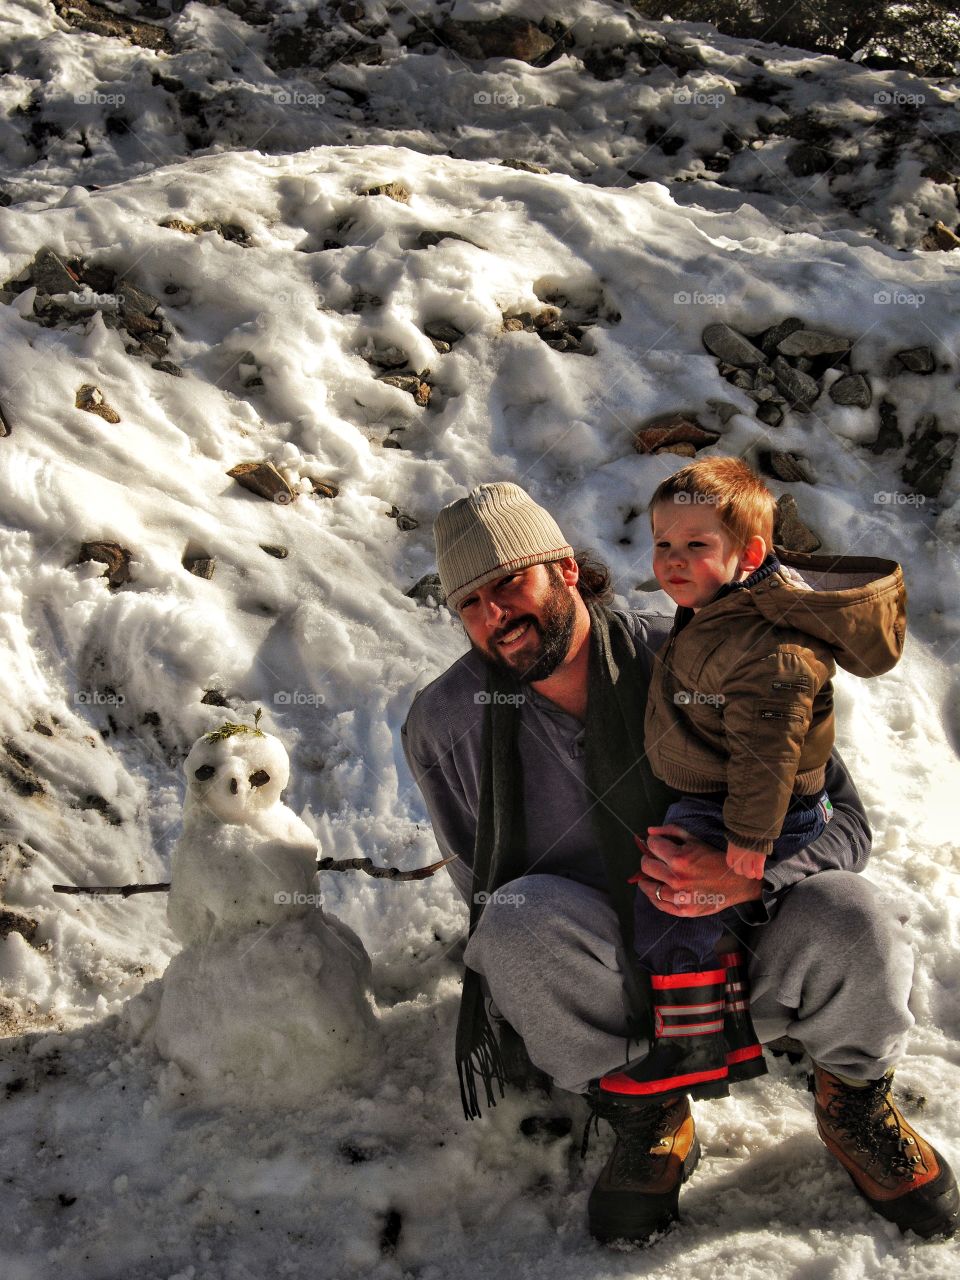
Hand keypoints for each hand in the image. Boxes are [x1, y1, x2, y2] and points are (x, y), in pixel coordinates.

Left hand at [628, 824, 762, 916]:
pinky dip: (654, 896)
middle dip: (648, 859)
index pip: (652, 845)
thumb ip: (670, 832)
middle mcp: (676, 878)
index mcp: (679, 858)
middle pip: (646, 866)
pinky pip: (658, 903)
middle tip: (654, 859)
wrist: (736, 882)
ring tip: (653, 876)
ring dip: (648, 879)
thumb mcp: (695, 840)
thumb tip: (649, 831)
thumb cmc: (714, 858)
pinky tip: (657, 889)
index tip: (656, 845)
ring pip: (648, 887)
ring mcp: (679, 897)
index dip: (652, 842)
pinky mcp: (683, 910)